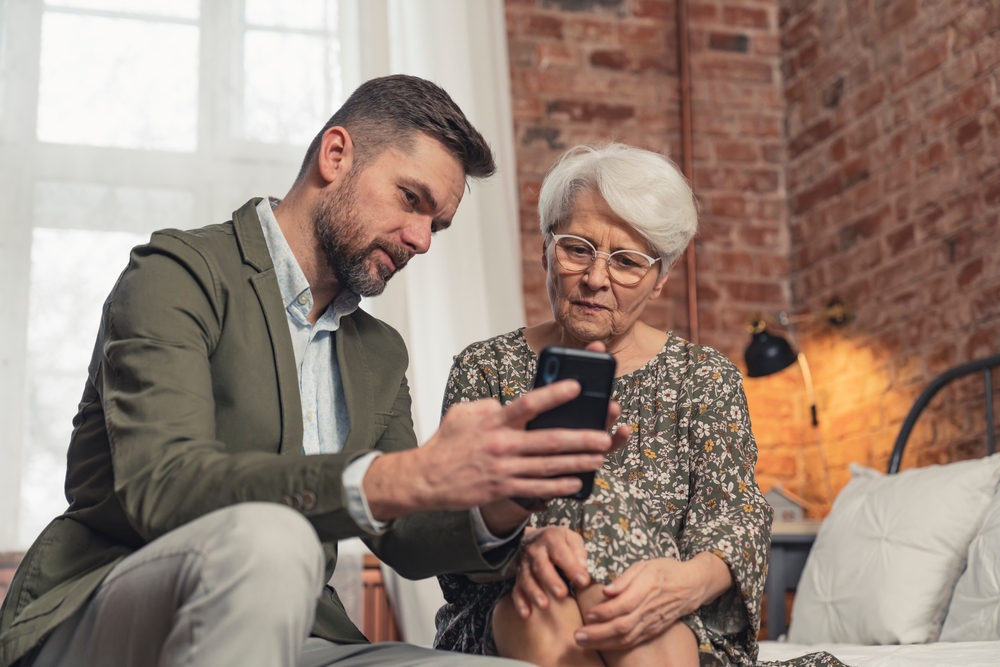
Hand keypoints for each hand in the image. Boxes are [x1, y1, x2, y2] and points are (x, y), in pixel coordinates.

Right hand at [364, 380, 628, 520]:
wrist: (425, 478)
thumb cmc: (445, 444)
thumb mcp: (463, 413)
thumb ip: (489, 405)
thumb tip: (507, 404)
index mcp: (493, 422)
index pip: (528, 404)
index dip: (554, 394)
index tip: (576, 386)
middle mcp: (501, 445)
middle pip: (548, 440)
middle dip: (580, 438)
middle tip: (603, 435)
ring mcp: (503, 469)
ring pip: (548, 467)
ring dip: (577, 463)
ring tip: (599, 458)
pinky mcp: (502, 489)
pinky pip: (536, 488)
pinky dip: (558, 486)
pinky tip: (576, 482)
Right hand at [511, 526, 589, 617]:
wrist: (531, 539)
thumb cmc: (557, 541)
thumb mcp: (570, 537)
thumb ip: (578, 550)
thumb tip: (583, 567)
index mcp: (550, 539)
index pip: (561, 553)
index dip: (572, 567)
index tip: (583, 581)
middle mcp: (535, 551)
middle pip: (541, 566)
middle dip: (551, 580)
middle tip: (562, 594)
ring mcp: (524, 564)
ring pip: (527, 579)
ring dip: (534, 592)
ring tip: (544, 605)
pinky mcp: (518, 577)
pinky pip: (516, 590)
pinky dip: (520, 602)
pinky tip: (526, 614)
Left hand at [575, 553, 731, 650]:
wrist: (691, 586)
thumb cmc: (664, 571)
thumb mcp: (645, 565)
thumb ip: (625, 578)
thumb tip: (607, 590)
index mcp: (646, 588)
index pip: (624, 605)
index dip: (605, 611)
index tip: (589, 613)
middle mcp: (649, 608)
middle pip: (622, 626)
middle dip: (598, 634)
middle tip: (577, 636)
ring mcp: (652, 622)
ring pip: (626, 638)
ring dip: (603, 643)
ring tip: (582, 642)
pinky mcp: (653, 630)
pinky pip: (633, 641)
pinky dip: (615, 645)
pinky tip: (600, 645)